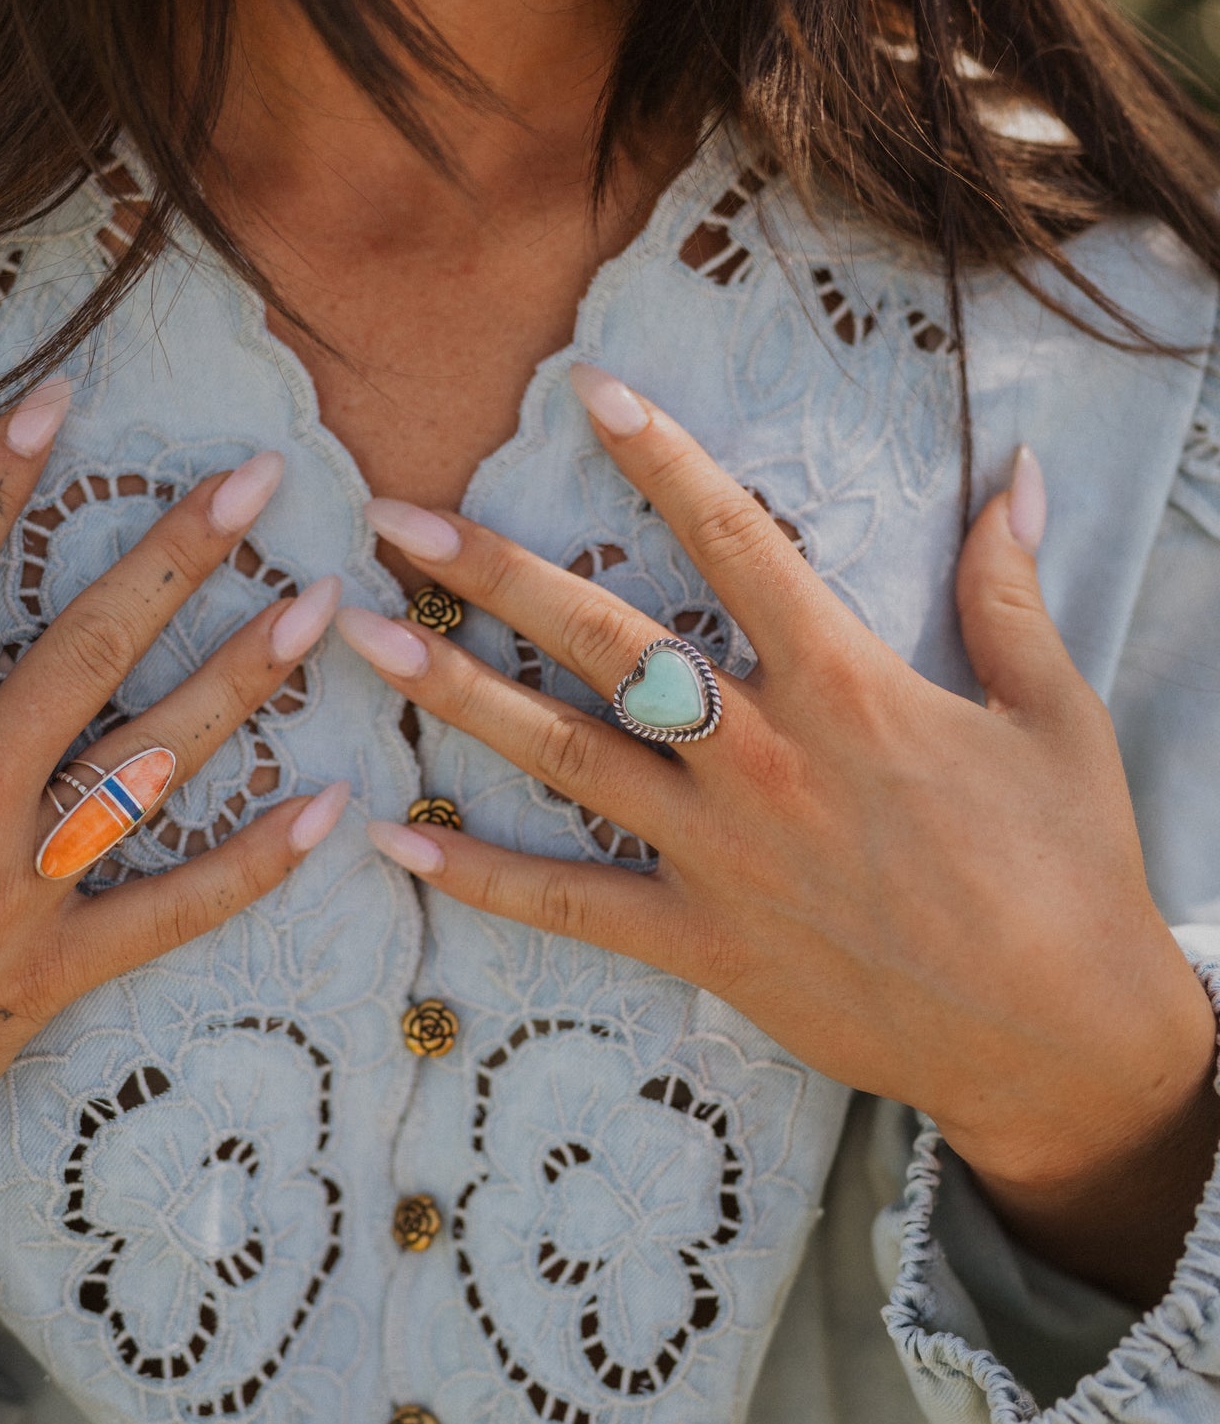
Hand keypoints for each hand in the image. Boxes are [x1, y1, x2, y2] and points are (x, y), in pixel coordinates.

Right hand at [0, 382, 345, 1328]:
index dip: (0, 477)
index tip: (62, 402)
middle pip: (88, 647)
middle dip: (179, 555)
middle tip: (257, 480)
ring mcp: (17, 893)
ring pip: (154, 763)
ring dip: (241, 679)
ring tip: (320, 607)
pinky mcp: (47, 982)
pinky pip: (174, 915)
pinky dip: (255, 866)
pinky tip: (330, 811)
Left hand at [339, 365, 1218, 1304]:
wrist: (1059, 1035)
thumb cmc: (1066, 867)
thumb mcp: (1054, 713)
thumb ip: (1007, 589)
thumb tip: (1014, 469)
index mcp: (847, 684)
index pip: (735, 540)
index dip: (659, 456)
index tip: (586, 387)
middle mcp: (762, 757)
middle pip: (605, 641)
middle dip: (493, 569)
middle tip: (393, 517)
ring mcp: (721, 855)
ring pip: (562, 756)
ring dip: (454, 692)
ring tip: (358, 636)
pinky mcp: (702, 944)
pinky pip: (568, 905)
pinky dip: (478, 875)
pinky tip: (394, 839)